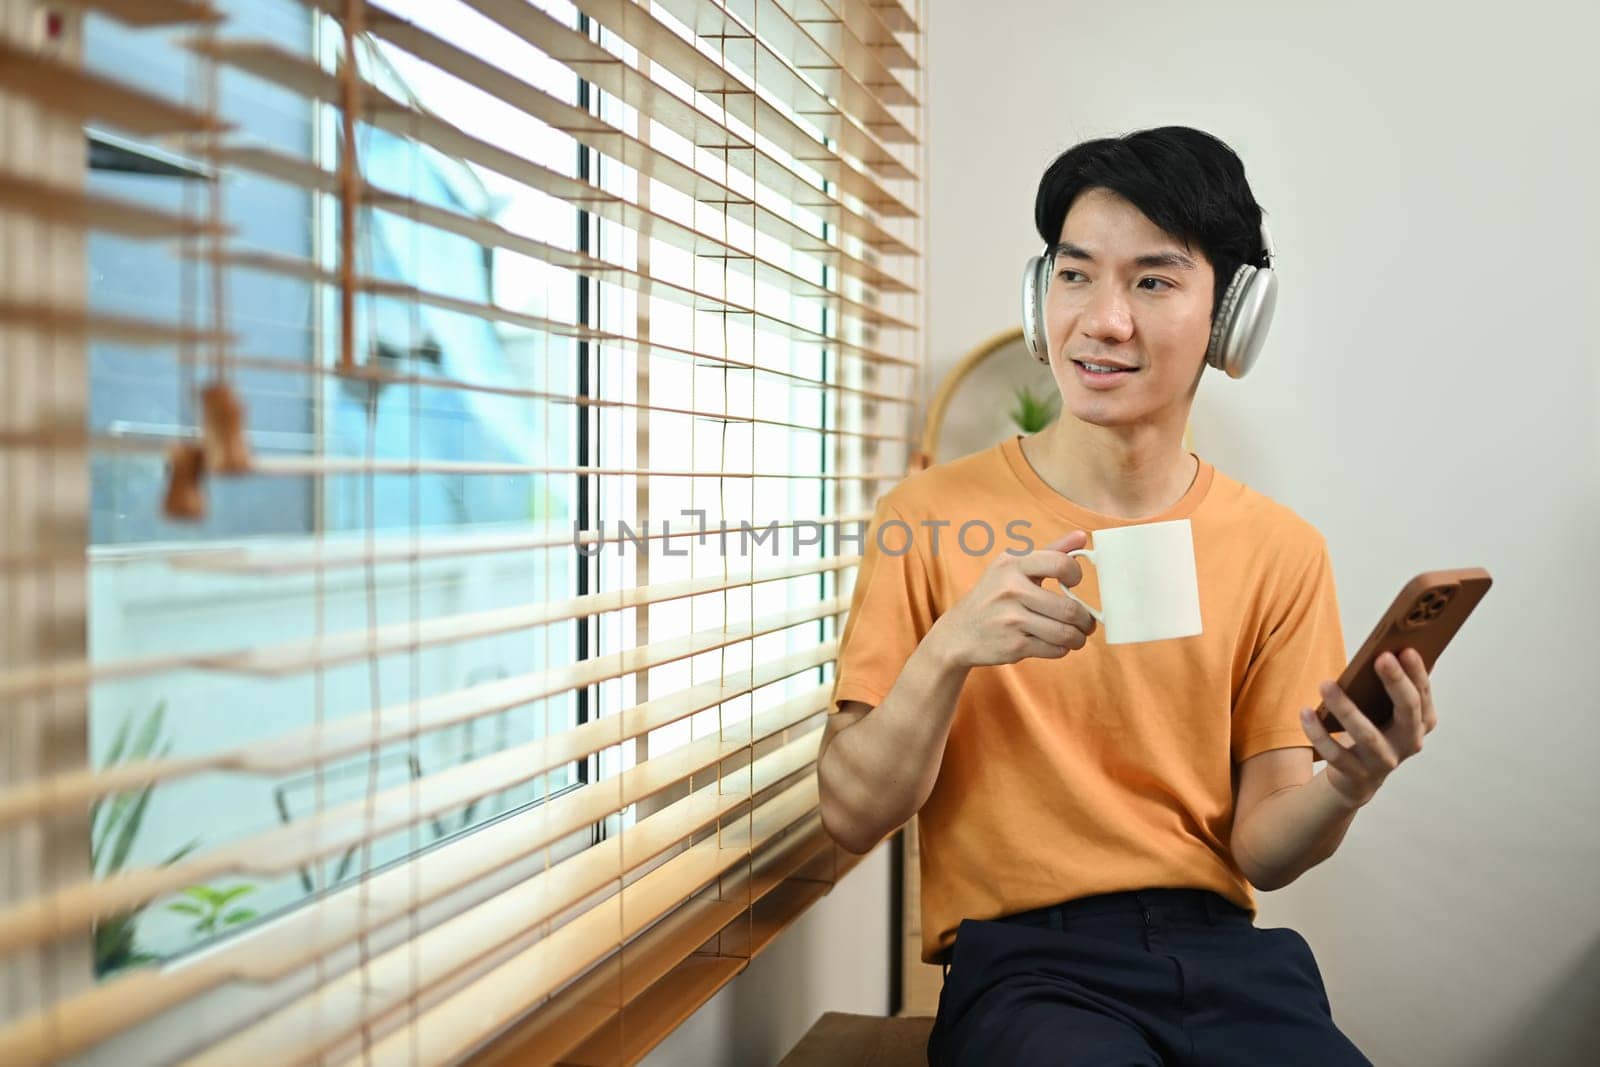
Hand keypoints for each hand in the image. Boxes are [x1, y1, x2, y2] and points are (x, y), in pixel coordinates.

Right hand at [929, 530, 1097, 669]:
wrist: (959, 632)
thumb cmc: (993, 596)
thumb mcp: (1013, 567)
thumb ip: (1050, 552)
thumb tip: (1082, 536)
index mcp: (1013, 564)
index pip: (1060, 564)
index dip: (1076, 575)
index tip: (1074, 583)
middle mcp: (1011, 590)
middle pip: (1069, 608)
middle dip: (1085, 620)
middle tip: (1086, 623)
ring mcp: (1011, 619)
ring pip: (1065, 633)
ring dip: (1077, 638)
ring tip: (1076, 636)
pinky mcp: (1013, 645)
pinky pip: (1054, 650)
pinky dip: (1062, 649)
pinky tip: (1055, 644)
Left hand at [1299, 648, 1435, 809]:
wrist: (1357, 778)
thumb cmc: (1374, 729)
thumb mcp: (1386, 709)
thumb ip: (1390, 684)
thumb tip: (1391, 645)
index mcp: (1422, 722)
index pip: (1422, 695)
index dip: (1417, 673)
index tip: (1406, 648)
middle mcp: (1410, 743)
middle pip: (1407, 713)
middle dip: (1395, 684)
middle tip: (1381, 657)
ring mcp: (1384, 762)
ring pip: (1367, 735)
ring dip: (1346, 708)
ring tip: (1325, 683)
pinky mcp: (1357, 775)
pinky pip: (1336, 754)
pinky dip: (1318, 734)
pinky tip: (1304, 712)